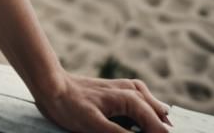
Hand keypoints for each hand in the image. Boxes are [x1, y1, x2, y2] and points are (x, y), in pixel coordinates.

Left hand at [35, 71, 171, 132]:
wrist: (52, 85)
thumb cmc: (71, 106)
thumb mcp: (96, 127)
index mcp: (130, 99)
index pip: (159, 128)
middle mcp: (133, 91)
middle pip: (160, 117)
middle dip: (161, 131)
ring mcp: (126, 88)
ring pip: (153, 108)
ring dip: (155, 122)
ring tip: (157, 131)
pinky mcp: (119, 90)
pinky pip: (143, 101)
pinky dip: (147, 112)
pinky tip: (143, 119)